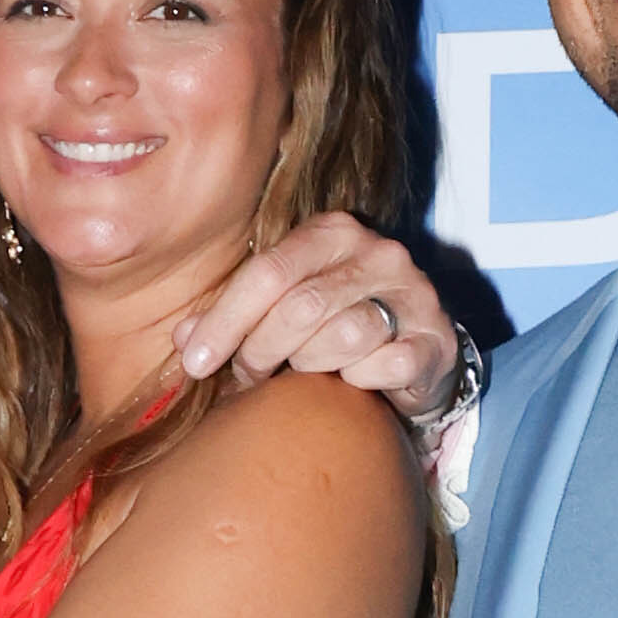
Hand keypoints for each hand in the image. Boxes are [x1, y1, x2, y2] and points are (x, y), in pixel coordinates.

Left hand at [175, 210, 463, 440]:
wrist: (415, 354)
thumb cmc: (333, 329)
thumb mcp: (279, 314)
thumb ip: (233, 319)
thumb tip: (183, 340)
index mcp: (332, 232)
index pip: (268, 271)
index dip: (225, 320)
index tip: (194, 363)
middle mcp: (377, 252)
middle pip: (301, 306)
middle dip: (262, 349)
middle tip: (248, 376)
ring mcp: (412, 293)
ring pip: (345, 335)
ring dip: (311, 366)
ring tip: (304, 373)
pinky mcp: (434, 338)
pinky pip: (386, 365)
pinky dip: (359, 382)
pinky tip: (351, 384)